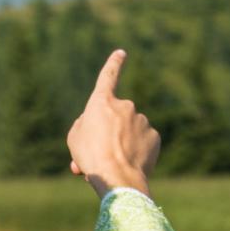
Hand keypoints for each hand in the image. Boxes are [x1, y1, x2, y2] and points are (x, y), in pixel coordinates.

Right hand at [67, 49, 159, 197]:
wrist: (117, 177)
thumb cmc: (90, 156)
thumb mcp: (75, 138)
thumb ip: (86, 124)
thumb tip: (98, 126)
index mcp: (102, 102)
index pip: (108, 76)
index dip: (113, 64)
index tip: (121, 53)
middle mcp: (125, 105)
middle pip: (115, 118)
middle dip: (108, 132)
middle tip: (98, 152)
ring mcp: (142, 120)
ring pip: (129, 131)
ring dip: (121, 143)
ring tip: (113, 162)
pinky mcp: (154, 136)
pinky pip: (142, 141)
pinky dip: (136, 151)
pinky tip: (129, 163)